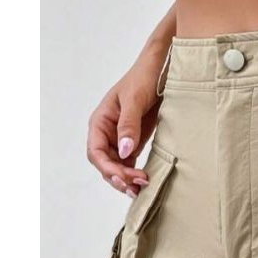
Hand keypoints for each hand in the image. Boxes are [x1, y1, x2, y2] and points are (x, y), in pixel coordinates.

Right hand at [87, 47, 163, 196]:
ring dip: (126, 179)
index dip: (107, 167)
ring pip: (117, 166)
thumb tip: (123, 151)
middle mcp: (107, 132)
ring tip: (141, 188)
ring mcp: (120, 138)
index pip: (95, 152)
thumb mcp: (134, 100)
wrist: (161, 70)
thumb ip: (128, 125)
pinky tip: (144, 181)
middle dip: (118, 177)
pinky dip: (134, 173)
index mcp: (100, 121)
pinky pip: (130, 162)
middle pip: (105, 163)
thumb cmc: (143, 79)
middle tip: (137, 186)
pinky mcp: (134, 140)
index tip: (123, 177)